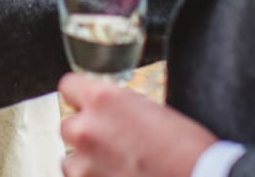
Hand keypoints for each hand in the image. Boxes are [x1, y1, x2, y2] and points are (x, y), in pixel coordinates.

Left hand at [58, 73, 217, 176]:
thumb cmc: (187, 149)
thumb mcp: (150, 110)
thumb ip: (119, 107)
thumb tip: (108, 111)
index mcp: (103, 100)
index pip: (68, 86)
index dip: (80, 96)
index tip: (87, 105)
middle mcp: (87, 129)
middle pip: (67, 125)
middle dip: (86, 133)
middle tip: (112, 143)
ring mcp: (85, 165)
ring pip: (69, 160)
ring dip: (87, 163)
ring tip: (117, 167)